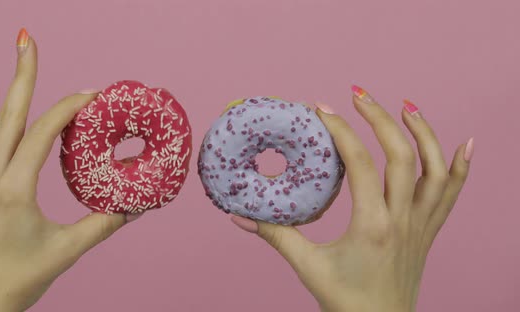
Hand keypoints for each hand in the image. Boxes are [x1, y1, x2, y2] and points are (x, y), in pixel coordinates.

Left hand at [0, 29, 140, 311]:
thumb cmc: (22, 277)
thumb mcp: (68, 249)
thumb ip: (104, 223)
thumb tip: (137, 203)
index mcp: (15, 187)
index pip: (44, 132)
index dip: (68, 107)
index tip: (91, 93)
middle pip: (9, 113)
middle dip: (20, 72)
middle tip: (24, 37)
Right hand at [231, 86, 472, 311]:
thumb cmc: (345, 302)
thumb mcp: (307, 267)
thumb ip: (275, 236)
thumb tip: (239, 216)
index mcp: (372, 226)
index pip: (360, 165)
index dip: (341, 132)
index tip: (321, 110)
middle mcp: (402, 220)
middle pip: (401, 156)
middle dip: (379, 118)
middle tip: (358, 94)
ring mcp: (420, 225)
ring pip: (435, 170)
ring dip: (424, 133)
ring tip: (406, 106)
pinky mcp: (428, 232)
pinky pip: (453, 195)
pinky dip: (461, 167)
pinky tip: (466, 144)